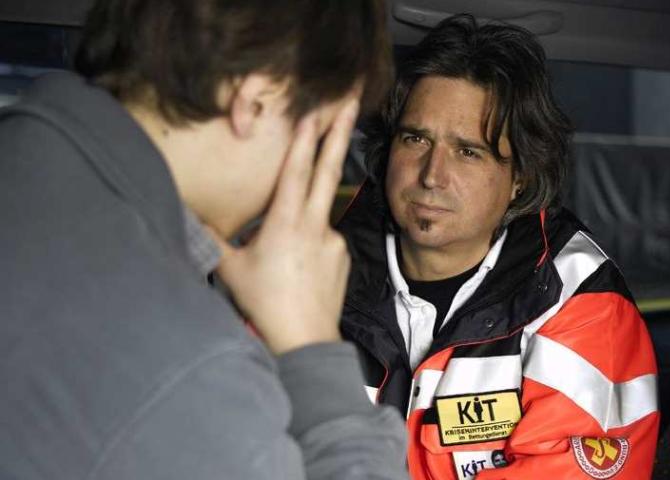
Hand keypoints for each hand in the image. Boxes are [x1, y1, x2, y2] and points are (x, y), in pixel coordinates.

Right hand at [212, 99, 358, 353]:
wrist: (306, 339)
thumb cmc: (264, 303)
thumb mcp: (230, 269)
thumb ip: (212, 238)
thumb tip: (188, 214)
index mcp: (286, 222)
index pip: (295, 171)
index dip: (303, 140)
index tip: (314, 113)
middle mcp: (315, 224)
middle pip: (328, 169)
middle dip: (339, 133)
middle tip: (352, 103)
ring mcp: (333, 239)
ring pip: (316, 214)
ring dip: (302, 218)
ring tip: (286, 260)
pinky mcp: (343, 254)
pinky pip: (324, 239)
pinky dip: (311, 243)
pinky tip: (298, 269)